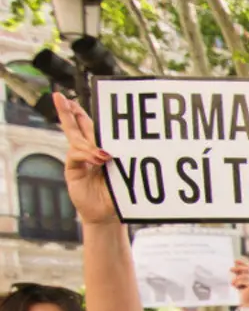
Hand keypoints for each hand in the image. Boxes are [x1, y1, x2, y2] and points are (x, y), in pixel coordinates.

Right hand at [52, 93, 117, 224]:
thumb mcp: (125, 174)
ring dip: (78, 130)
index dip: (82, 113)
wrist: (107, 214)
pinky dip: (87, 154)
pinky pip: (76, 155)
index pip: (92, 126)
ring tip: (86, 129)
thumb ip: (124, 161)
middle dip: (68, 111)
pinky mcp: (73, 169)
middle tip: (59, 96)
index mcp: (101, 148)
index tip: (75, 99)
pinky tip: (99, 157)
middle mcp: (87, 151)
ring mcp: (78, 160)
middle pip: (77, 127)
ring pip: (75, 138)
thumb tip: (127, 147)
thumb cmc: (119, 194)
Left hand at [230, 259, 248, 307]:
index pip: (248, 267)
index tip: (235, 261)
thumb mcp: (238, 282)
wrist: (244, 303)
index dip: (242, 263)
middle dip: (238, 268)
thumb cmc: (241, 293)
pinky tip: (236, 287)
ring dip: (237, 279)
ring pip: (244, 276)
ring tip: (232, 283)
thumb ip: (238, 275)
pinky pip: (244, 281)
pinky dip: (238, 283)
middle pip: (247, 269)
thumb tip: (233, 266)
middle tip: (230, 269)